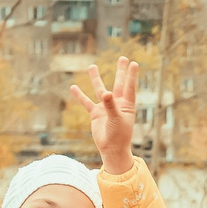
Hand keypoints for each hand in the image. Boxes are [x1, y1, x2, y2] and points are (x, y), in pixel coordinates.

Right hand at [70, 58, 140, 173]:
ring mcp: (106, 108)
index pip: (129, 87)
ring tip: (92, 66)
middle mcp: (117, 104)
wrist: (111, 149)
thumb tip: (105, 93)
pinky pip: (86, 102)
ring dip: (96, 79)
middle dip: (121, 71)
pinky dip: (80, 96)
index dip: (131, 75)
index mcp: (127, 105)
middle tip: (123, 58)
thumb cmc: (119, 136)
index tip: (133, 63)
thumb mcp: (116, 120)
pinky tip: (73, 87)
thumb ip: (110, 106)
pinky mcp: (96, 114)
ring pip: (100, 90)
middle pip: (119, 84)